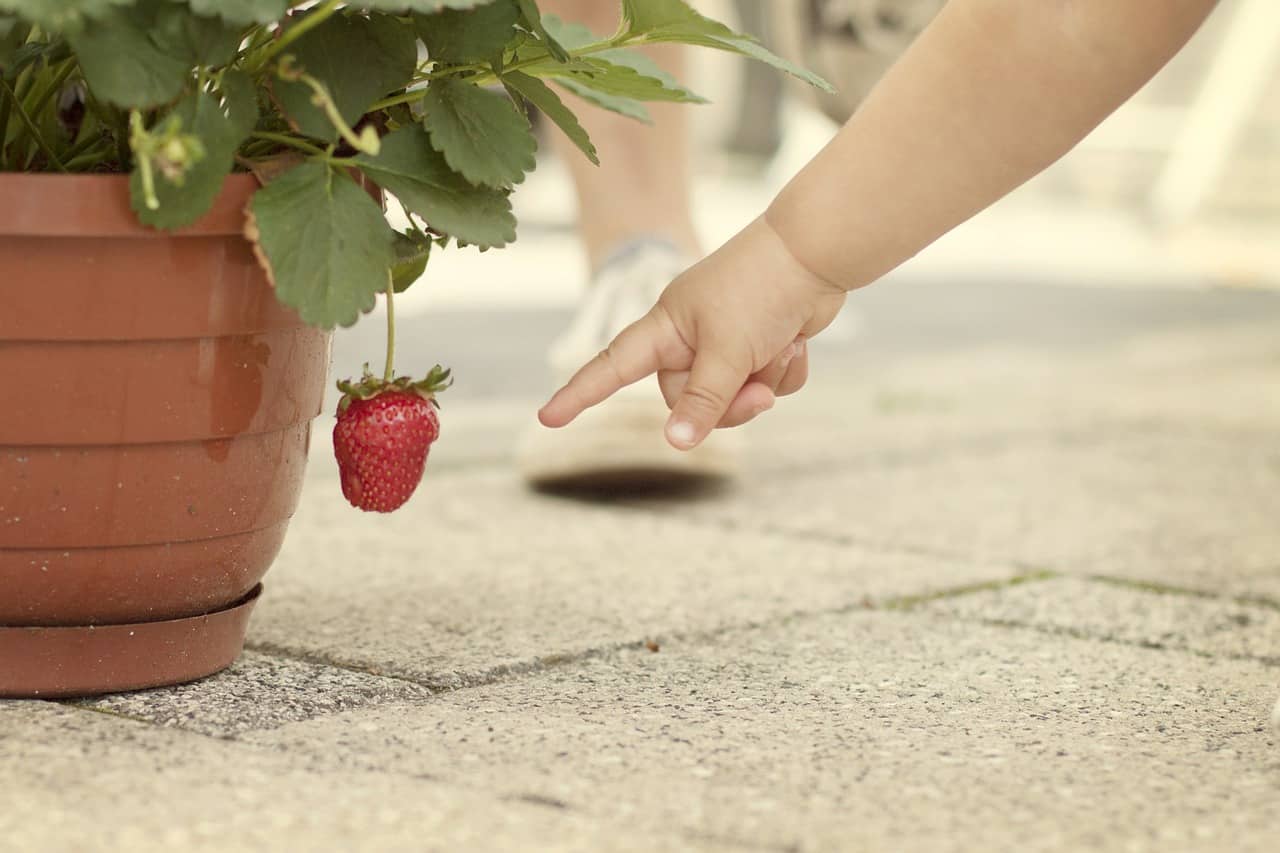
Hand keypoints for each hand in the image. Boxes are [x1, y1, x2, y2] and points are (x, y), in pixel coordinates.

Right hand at [538, 215, 846, 449]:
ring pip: (733, 397)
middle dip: (728, 403)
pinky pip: (765, 384)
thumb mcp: (727, 352)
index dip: (579, 394)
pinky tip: (796, 342)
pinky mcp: (762, 344)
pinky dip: (784, 372)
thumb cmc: (761, 289)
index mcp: (666, 327)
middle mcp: (690, 336)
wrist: (819, 252)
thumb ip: (702, 401)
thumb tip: (676, 444)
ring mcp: (727, 340)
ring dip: (762, 386)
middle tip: (757, 390)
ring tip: (781, 350)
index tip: (548, 419)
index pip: (612, 367)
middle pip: (688, 400)